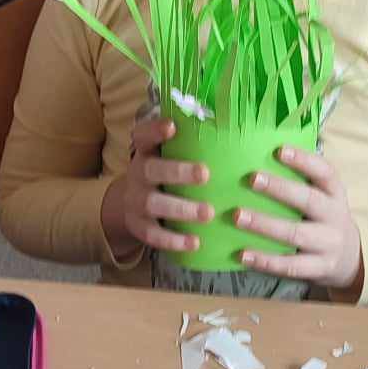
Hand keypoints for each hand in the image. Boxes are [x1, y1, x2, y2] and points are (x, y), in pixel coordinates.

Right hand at [100, 117, 213, 257]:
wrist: (128, 206)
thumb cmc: (163, 174)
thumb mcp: (167, 156)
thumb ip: (190, 143)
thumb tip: (238, 127)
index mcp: (146, 151)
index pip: (143, 135)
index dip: (154, 130)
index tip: (172, 126)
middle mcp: (138, 173)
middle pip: (152, 169)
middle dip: (178, 171)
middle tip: (205, 174)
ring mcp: (137, 200)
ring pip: (154, 203)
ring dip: (181, 208)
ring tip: (208, 213)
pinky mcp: (139, 226)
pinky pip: (154, 235)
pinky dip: (173, 240)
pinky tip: (195, 242)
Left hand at [235, 144, 362, 293]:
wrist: (350, 257)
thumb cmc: (323, 218)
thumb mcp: (323, 197)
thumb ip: (301, 180)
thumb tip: (258, 156)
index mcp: (335, 193)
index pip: (324, 173)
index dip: (304, 161)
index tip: (280, 150)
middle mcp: (335, 216)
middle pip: (308, 200)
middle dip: (280, 189)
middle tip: (252, 178)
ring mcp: (329, 244)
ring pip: (296, 233)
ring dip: (265, 224)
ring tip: (238, 216)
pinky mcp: (320, 268)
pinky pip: (291, 265)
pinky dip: (266, 261)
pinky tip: (243, 254)